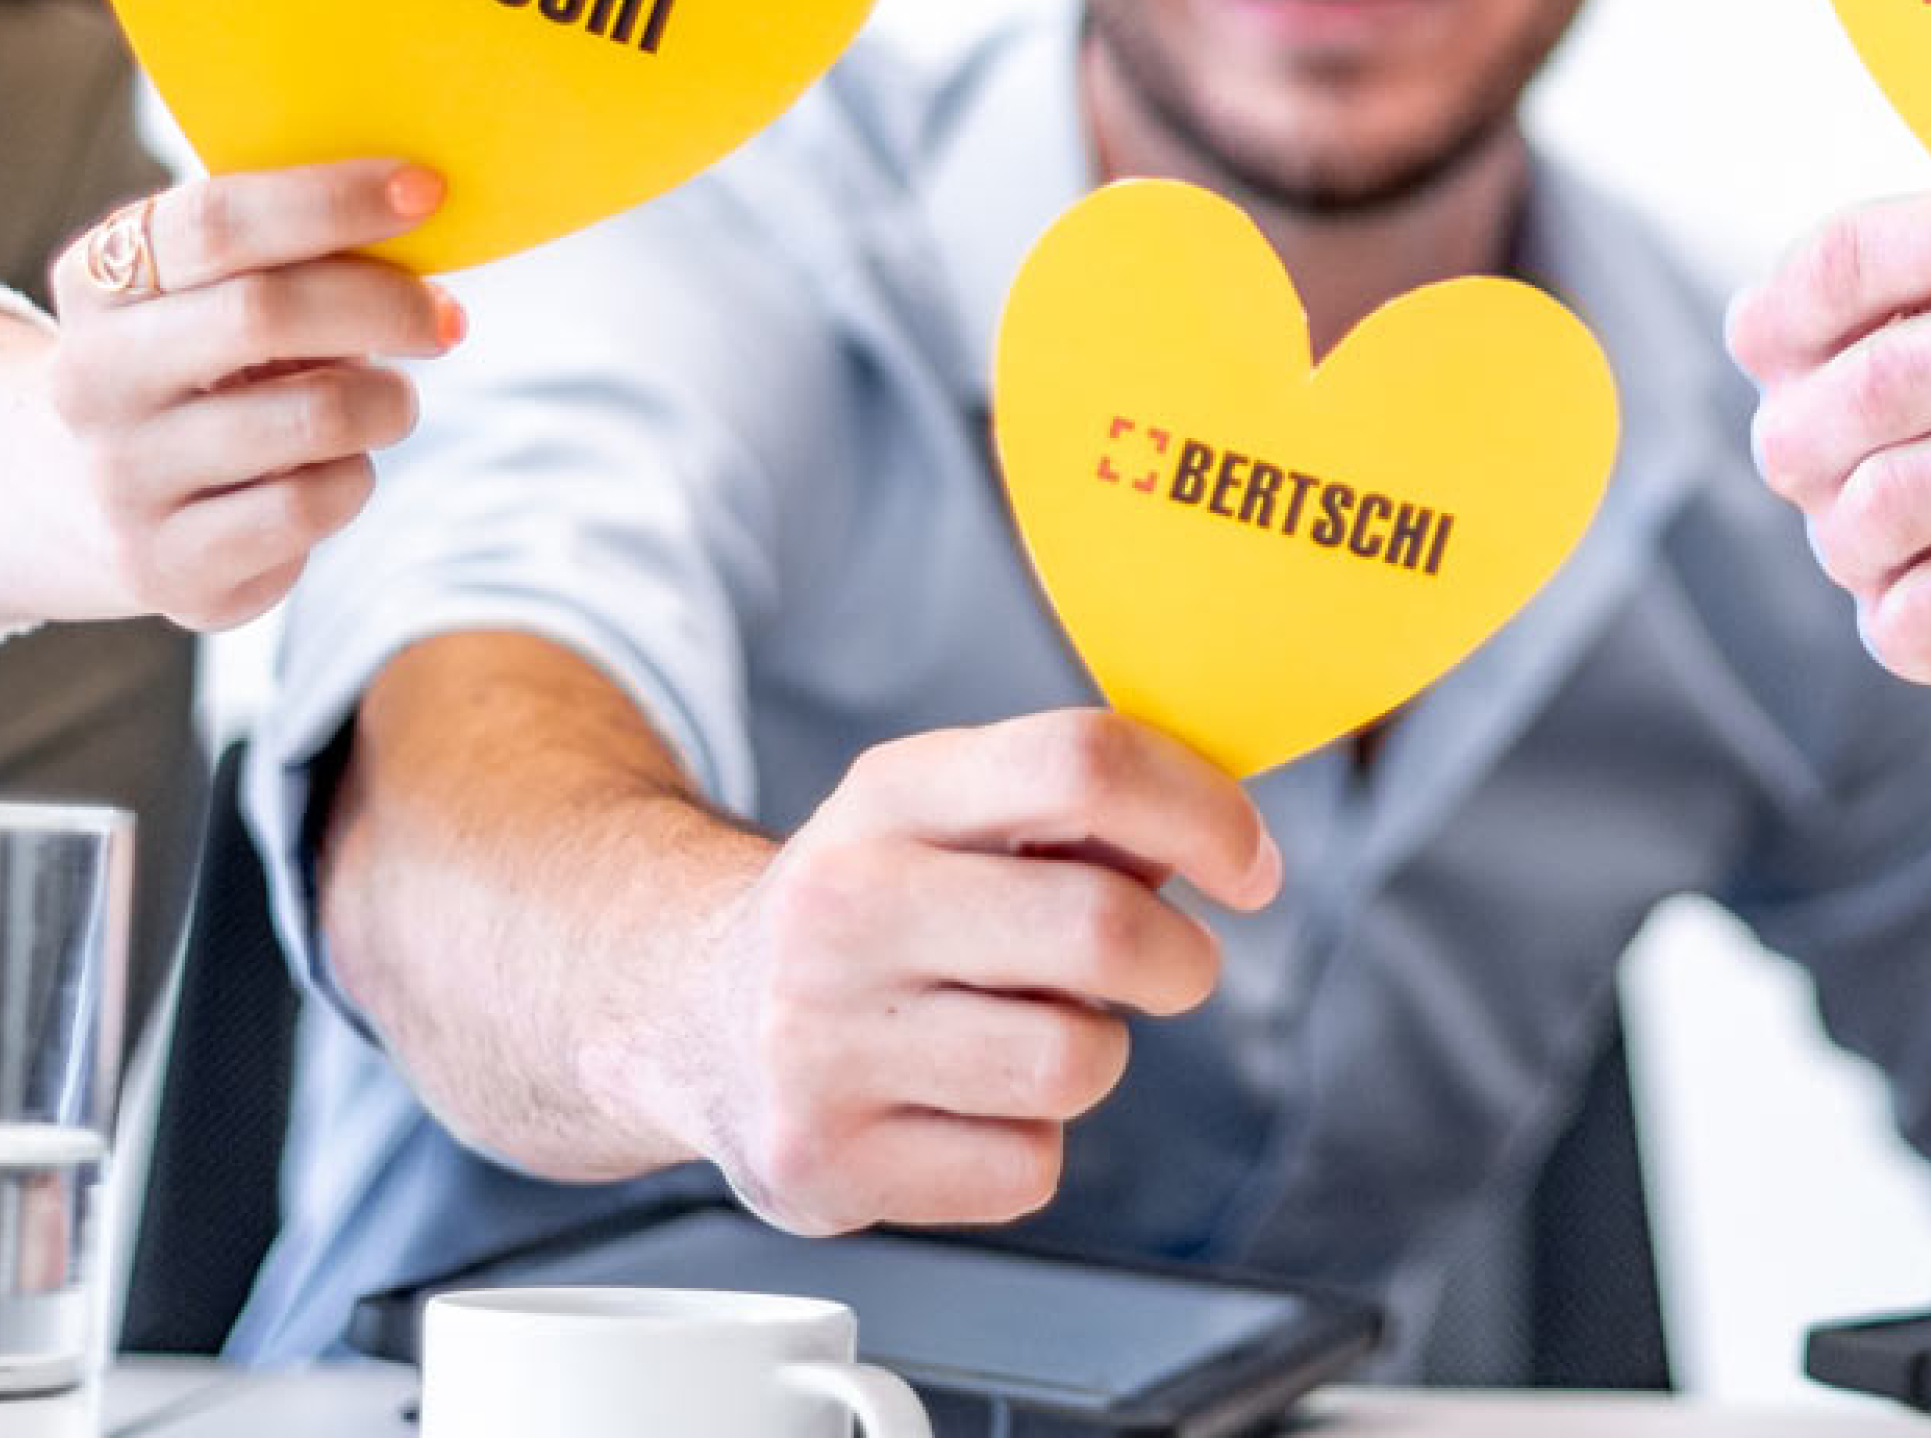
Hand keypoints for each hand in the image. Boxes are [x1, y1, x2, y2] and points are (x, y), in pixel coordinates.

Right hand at [0, 158, 458, 631]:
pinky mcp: (166, 564)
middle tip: (444, 318)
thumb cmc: (208, 368)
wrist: (107, 504)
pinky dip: (353, 479)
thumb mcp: (218, 293)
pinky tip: (335, 471)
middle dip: (384, 305)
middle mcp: (91, 376)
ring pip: (310, 416)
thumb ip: (290, 249)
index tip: (426, 191)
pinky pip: (308, 507)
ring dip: (385, 402)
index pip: (216, 220)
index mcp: (98, 280)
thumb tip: (420, 208)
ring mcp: (122, 476)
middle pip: (263, 311)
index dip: (332, 200)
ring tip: (389, 402)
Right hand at [683, 712, 1283, 1235]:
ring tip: (1025, 1035)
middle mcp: (841, 910)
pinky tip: (960, 1107)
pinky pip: (1026, 1167)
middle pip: (1101, 927)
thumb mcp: (944, 818)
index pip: (1081, 763)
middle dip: (1181, 960)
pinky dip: (1026, 1146)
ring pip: (1077, 1061)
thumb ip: (1076, 813)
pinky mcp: (824, 1163)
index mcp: (888, 796)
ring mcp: (819, 1043)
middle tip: (1171, 968)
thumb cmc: (864, 912)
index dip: (1204, 814)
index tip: (1250, 866)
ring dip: (1092, 1054)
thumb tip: (1227, 836)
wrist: (680, 1012)